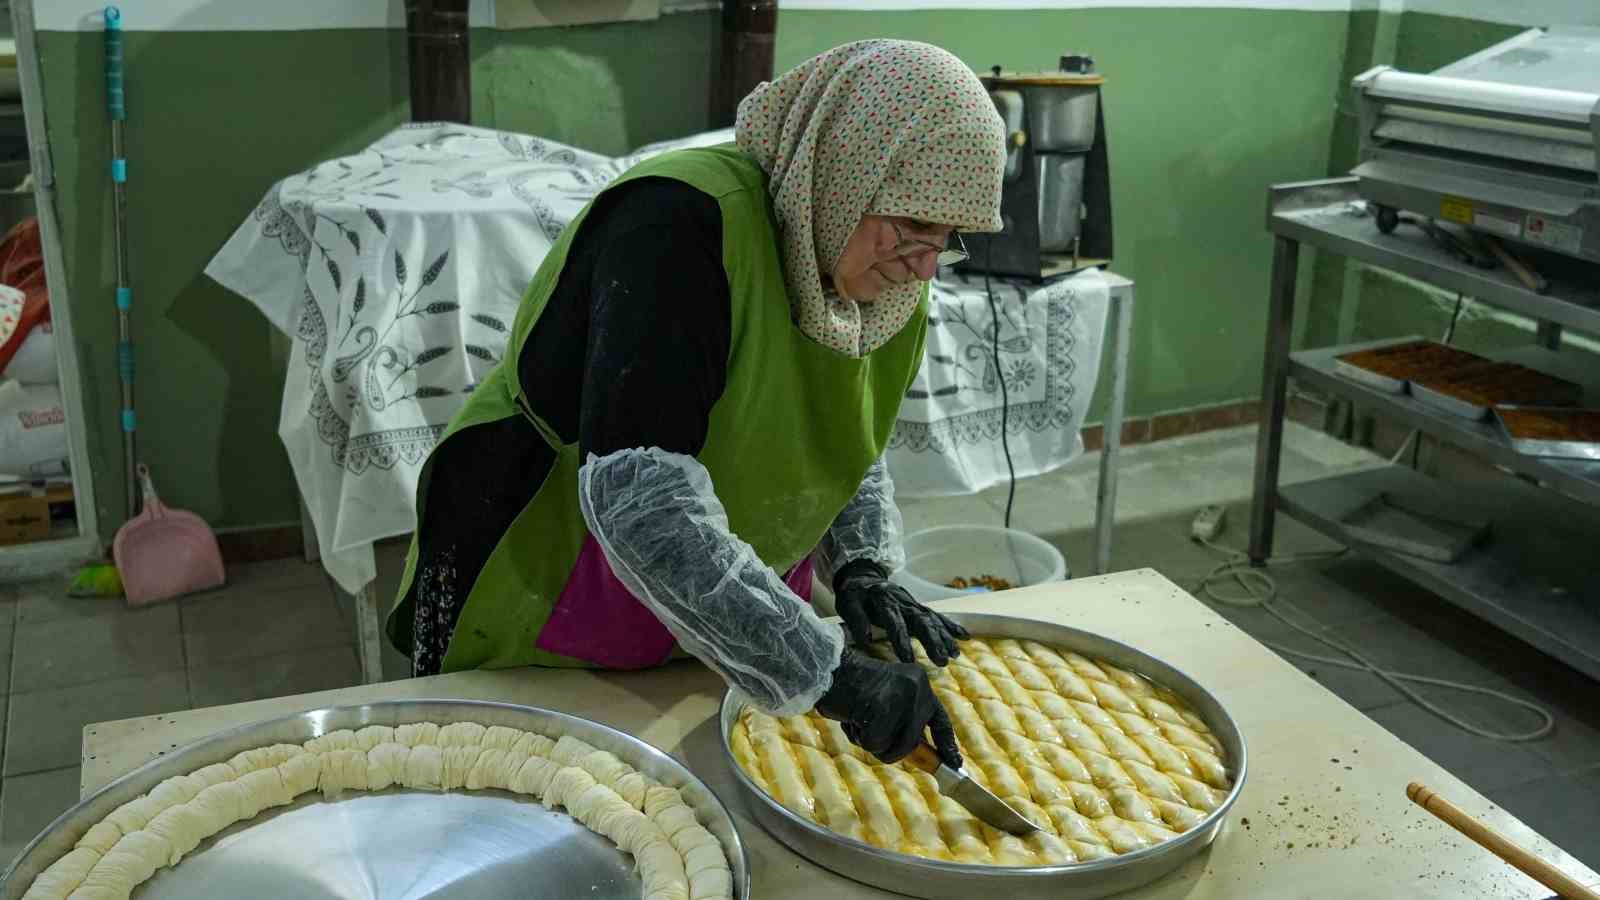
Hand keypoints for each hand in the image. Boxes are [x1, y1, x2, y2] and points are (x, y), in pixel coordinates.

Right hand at [815, 647, 961, 767]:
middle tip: (870, 737)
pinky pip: (874, 743)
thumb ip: (904, 720)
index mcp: (920, 684)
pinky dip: (858, 738)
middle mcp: (917, 688)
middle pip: (913, 742)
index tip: (954, 763)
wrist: (829, 670)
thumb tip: (916, 753)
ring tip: (858, 721)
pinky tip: (851, 719)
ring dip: (872, 743)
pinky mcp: (882, 707)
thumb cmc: (854, 690)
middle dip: (892, 750)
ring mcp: (901, 697)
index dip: (947, 744)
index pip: (940, 720)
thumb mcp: (889, 699)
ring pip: (894, 747)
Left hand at [833, 559, 969, 664]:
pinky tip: (964, 637)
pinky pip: (937, 616)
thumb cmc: (855, 594)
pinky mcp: (918, 606)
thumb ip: (856, 619)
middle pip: (920, 621)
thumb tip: (866, 639)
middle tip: (941, 661)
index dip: (902, 641)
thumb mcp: (847, 603)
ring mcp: (913, 604)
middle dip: (932, 641)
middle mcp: (903, 602)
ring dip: (944, 637)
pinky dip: (951, 626)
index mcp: (884, 601)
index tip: (908, 660)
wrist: (864, 575)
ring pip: (932, 620)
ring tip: (954, 655)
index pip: (895, 622)